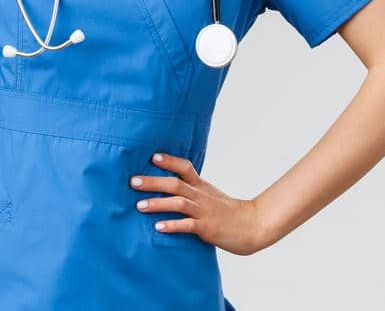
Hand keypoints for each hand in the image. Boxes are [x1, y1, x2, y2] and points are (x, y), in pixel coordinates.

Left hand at [131, 153, 271, 255]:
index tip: (153, 157)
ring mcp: (204, 211)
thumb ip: (192, 190)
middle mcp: (201, 196)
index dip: (170, 161)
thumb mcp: (210, 195)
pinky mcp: (207, 228)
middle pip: (175, 184)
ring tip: (140, 206)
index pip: (185, 168)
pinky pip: (187, 225)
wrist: (252, 225)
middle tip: (133, 181)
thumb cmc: (228, 212)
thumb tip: (168, 186)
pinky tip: (158, 227)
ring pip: (179, 203)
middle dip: (153, 182)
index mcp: (202, 186)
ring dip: (158, 203)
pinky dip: (172, 225)